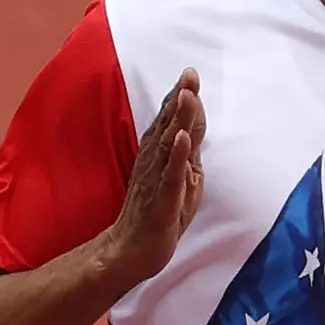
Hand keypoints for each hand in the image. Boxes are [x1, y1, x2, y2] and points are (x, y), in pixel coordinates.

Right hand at [94, 70, 206, 287]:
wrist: (131, 251)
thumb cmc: (157, 214)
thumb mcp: (180, 180)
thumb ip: (186, 152)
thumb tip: (193, 125)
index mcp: (159, 157)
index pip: (172, 122)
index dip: (181, 98)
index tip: (190, 73)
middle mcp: (155, 163)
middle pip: (169, 126)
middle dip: (180, 99)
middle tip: (190, 73)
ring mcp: (156, 181)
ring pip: (169, 146)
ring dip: (178, 120)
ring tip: (187, 95)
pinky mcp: (162, 202)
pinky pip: (170, 177)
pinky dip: (177, 156)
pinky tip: (182, 138)